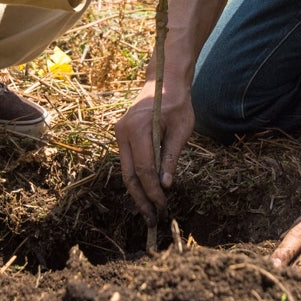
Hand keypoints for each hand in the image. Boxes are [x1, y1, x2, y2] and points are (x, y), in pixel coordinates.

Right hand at [115, 78, 194, 225]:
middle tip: (152, 220)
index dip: (153, 192)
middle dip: (140, 199)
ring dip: (138, 191)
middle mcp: (122, 132)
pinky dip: (137, 178)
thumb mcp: (182, 130)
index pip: (144, 170)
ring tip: (150, 211)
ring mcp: (119, 133)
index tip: (163, 207)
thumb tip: (165, 185)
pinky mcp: (122, 135)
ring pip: (126, 170)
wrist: (164, 81)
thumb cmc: (177, 103)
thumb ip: (171, 157)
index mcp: (138, 129)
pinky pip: (128, 162)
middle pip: (129, 175)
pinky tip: (146, 192)